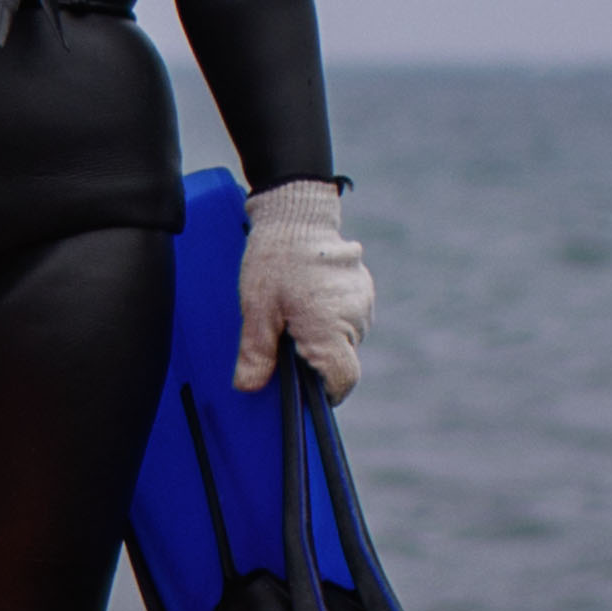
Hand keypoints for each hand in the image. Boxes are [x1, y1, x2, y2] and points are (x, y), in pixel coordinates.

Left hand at [235, 177, 372, 397]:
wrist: (298, 213)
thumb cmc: (276, 259)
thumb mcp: (257, 309)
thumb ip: (256, 352)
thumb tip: (249, 387)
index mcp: (331, 329)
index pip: (341, 381)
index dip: (324, 395)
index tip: (305, 396)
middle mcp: (355, 320)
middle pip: (341, 361)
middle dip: (314, 362)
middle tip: (283, 347)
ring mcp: (362, 304)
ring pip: (344, 339)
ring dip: (321, 338)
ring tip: (291, 318)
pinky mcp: (362, 289)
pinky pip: (347, 318)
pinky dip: (328, 319)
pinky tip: (305, 303)